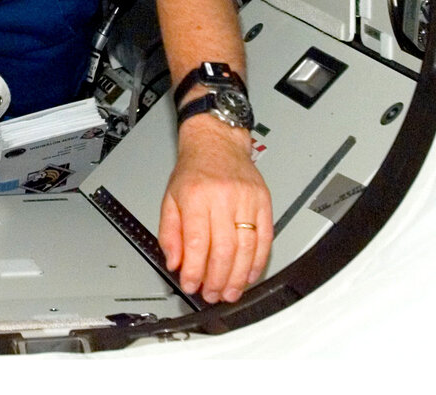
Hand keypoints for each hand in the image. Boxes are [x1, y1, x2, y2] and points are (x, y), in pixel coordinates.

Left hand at [157, 117, 272, 303]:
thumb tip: (175, 262)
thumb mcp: (170, 197)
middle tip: (213, 295)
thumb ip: (170, 233)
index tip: (191, 285)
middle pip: (224, 249)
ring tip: (230, 292)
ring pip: (247, 248)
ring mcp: (246, 200)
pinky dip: (258, 261)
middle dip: (218, 280)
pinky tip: (250, 274)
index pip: (197, 242)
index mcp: (196, 196)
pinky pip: (265, 238)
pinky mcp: (264, 202)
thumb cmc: (194, 168)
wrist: (217, 141)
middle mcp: (223, 198)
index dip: (195, 270)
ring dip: (239, 277)